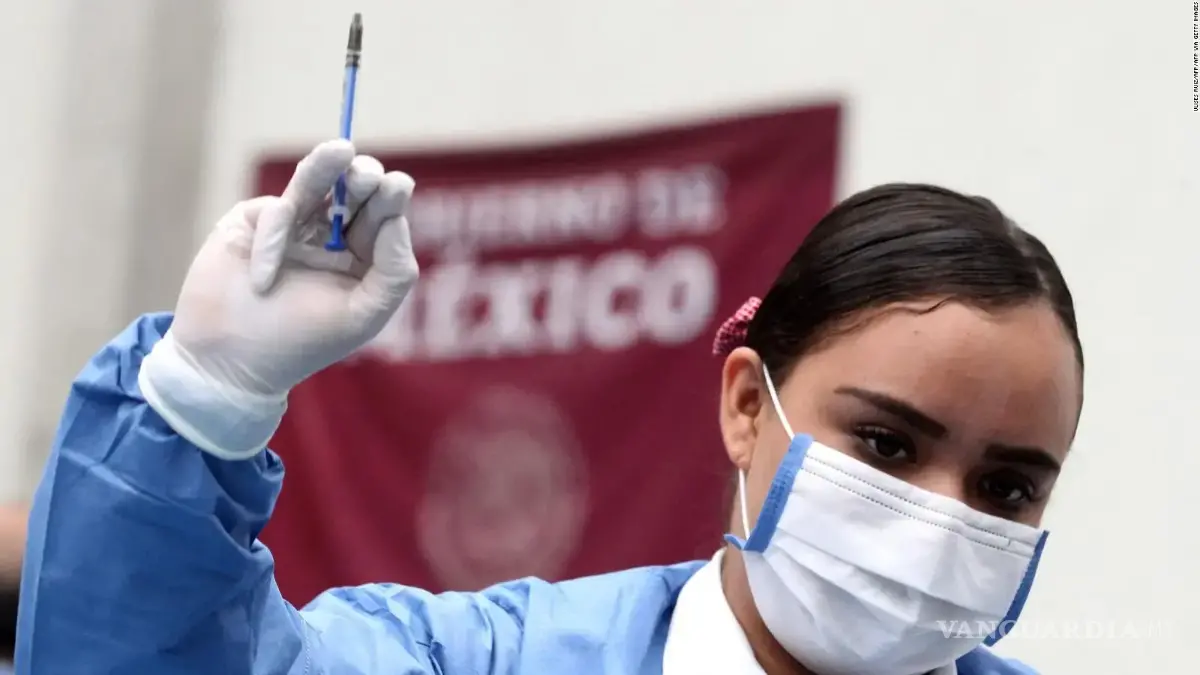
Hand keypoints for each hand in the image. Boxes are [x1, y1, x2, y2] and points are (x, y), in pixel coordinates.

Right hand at [139, 140, 417, 458]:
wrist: (226, 360)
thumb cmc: (299, 343)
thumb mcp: (362, 315)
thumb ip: (392, 272)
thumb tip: (397, 220)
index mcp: (362, 258)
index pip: (382, 217)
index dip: (390, 198)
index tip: (397, 186)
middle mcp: (330, 237)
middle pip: (352, 193)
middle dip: (361, 179)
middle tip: (368, 175)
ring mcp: (292, 226)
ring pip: (314, 184)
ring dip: (326, 166)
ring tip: (341, 149)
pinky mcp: (254, 221)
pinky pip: (274, 210)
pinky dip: (275, 237)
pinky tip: (265, 275)